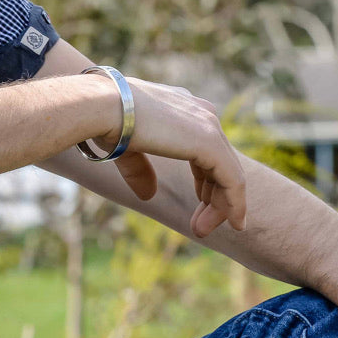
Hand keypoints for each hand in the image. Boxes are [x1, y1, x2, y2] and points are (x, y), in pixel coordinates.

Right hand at [94, 77, 247, 235]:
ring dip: (222, 207)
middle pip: (220, 163)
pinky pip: (233, 180)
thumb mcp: (127, 150)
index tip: (198, 207)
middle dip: (213, 198)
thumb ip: (141, 171)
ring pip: (229, 174)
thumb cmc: (106, 122)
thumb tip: (149, 196)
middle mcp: (202, 113)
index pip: (206, 151)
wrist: (101, 107)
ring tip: (202, 230)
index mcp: (184, 109)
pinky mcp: (210, 142)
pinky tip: (235, 223)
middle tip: (200, 228)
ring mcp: (208, 126)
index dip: (204, 182)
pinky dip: (235, 204)